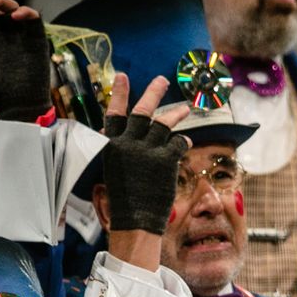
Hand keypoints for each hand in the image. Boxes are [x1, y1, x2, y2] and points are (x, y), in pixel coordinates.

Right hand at [100, 73, 190, 234]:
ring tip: (185, 108)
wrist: (135, 221)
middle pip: (142, 111)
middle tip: (162, 79)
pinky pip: (177, 142)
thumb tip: (118, 138)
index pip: (114, 114)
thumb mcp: (114, 171)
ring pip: (163, 124)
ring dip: (175, 114)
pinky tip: (185, 141)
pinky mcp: (164, 160)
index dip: (119, 94)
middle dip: (153, 92)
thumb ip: (120, 151)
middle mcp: (128, 144)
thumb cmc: (124, 201)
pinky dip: (182, 141)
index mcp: (112, 146)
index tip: (122, 76)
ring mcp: (147, 150)